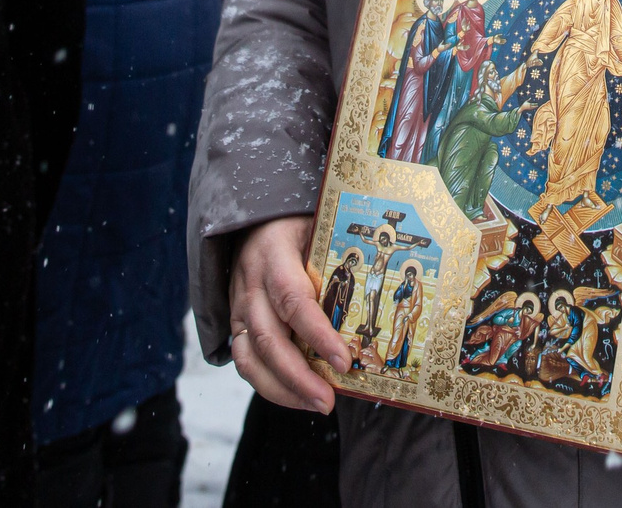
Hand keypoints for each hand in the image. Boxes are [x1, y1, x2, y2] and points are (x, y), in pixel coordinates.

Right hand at [226, 215, 348, 411]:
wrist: (257, 216)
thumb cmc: (301, 222)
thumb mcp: (321, 228)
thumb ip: (339, 259)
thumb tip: (385, 295)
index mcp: (274, 252)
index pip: (292, 299)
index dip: (317, 334)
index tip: (345, 360)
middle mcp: (251, 282)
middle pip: (269, 338)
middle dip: (299, 376)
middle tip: (330, 401)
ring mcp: (239, 303)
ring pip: (251, 357)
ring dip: (284, 389)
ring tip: (318, 405)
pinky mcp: (236, 321)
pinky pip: (245, 360)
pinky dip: (270, 384)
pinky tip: (298, 396)